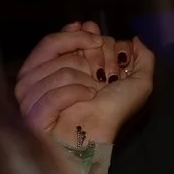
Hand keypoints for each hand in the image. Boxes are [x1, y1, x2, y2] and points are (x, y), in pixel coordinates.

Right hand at [14, 22, 153, 146]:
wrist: (98, 139)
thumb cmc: (114, 112)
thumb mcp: (138, 83)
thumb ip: (142, 57)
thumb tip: (136, 38)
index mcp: (57, 64)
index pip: (55, 39)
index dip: (75, 34)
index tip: (95, 36)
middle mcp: (39, 75)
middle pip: (56, 46)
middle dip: (88, 57)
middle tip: (103, 75)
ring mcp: (30, 92)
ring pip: (60, 68)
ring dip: (85, 81)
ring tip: (93, 94)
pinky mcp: (31, 109)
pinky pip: (54, 92)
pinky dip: (75, 94)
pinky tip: (86, 99)